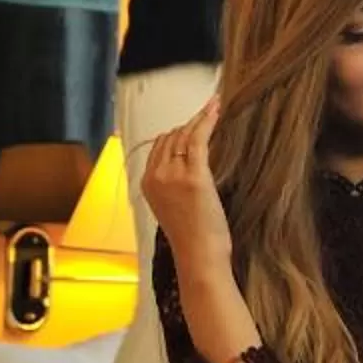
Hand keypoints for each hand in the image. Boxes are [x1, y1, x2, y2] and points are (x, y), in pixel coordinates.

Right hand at [139, 97, 231, 273]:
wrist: (199, 256)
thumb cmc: (193, 238)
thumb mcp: (173, 207)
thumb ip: (173, 185)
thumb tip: (186, 167)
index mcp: (147, 183)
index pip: (159, 146)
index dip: (177, 132)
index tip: (192, 122)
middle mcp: (156, 176)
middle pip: (170, 137)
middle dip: (189, 124)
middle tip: (207, 113)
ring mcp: (172, 175)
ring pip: (184, 135)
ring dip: (199, 118)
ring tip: (214, 107)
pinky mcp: (194, 176)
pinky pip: (198, 138)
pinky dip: (207, 120)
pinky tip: (216, 109)